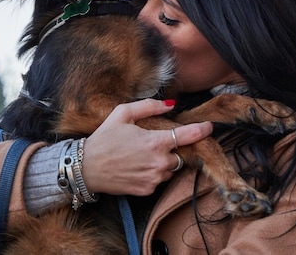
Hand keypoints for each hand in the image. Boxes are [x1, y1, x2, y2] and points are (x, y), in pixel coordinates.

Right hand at [80, 99, 212, 195]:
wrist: (86, 169)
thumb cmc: (104, 139)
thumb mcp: (122, 114)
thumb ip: (149, 107)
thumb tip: (170, 105)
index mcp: (155, 142)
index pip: (188, 136)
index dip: (202, 130)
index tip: (209, 127)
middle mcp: (159, 163)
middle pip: (180, 154)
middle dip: (174, 148)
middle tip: (156, 142)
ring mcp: (154, 178)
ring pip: (171, 168)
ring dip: (164, 161)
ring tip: (143, 155)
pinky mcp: (147, 190)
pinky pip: (159, 179)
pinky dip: (154, 172)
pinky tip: (138, 166)